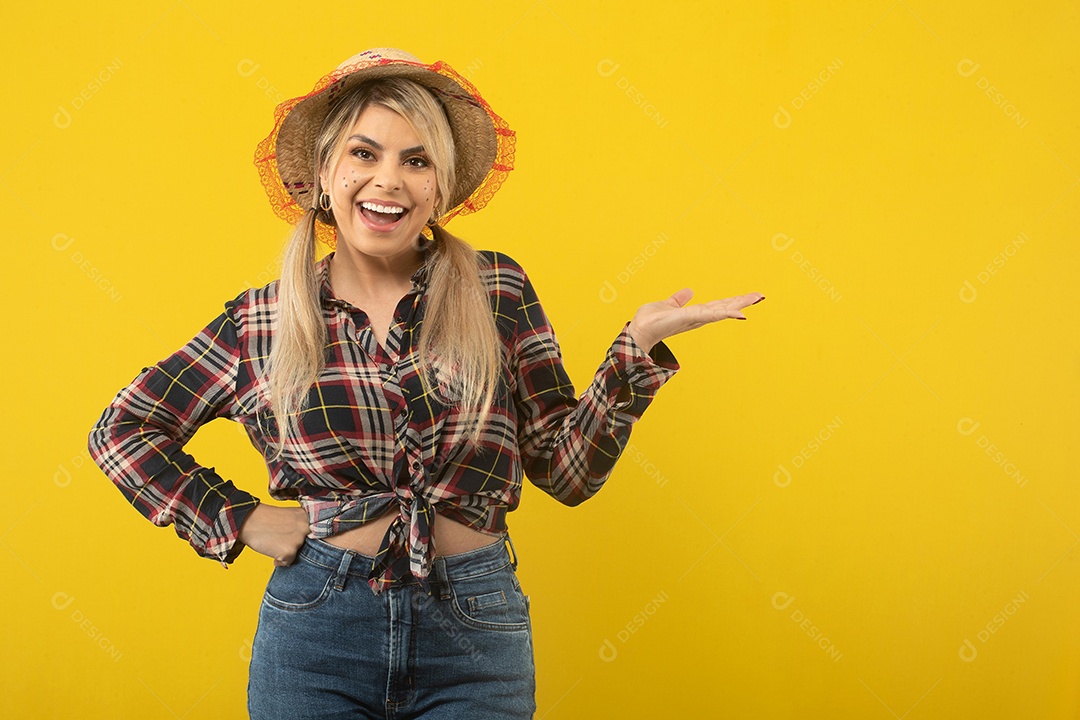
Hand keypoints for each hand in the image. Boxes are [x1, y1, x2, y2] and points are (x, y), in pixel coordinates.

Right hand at [237, 504, 309, 566]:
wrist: (247, 521)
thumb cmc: (265, 519)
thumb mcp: (289, 516)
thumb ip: (301, 525)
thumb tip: (310, 541)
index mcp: (306, 516)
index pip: (316, 533)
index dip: (306, 537)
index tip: (296, 536)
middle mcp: (306, 527)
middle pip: (307, 546)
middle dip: (295, 545)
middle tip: (281, 538)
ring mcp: (298, 539)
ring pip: (297, 554)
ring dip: (287, 552)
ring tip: (274, 540)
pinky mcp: (289, 551)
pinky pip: (288, 562)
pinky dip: (279, 560)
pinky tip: (270, 548)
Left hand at [627, 289, 764, 351]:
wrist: (639, 331)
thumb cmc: (650, 321)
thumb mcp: (667, 305)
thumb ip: (678, 299)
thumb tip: (689, 291)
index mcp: (695, 313)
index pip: (718, 305)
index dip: (733, 301)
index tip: (749, 296)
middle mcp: (698, 317)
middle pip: (724, 307)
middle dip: (742, 301)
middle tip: (760, 296)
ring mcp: (696, 318)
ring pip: (723, 310)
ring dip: (740, 304)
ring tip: (756, 299)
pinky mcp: (691, 318)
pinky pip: (712, 315)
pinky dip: (726, 313)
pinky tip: (740, 313)